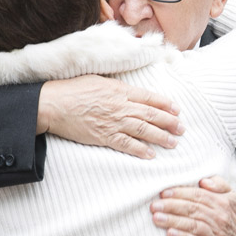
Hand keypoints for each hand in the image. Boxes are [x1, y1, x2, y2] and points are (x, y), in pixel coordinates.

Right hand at [37, 75, 182, 157]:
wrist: (54, 104)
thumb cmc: (73, 89)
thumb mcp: (98, 80)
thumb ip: (116, 87)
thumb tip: (129, 91)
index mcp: (120, 90)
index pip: (149, 97)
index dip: (166, 104)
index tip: (177, 110)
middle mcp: (121, 106)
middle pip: (152, 114)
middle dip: (170, 122)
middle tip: (182, 128)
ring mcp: (114, 122)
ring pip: (144, 130)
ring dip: (161, 137)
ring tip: (173, 142)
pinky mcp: (104, 136)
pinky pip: (127, 144)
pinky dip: (140, 150)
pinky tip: (151, 154)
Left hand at [150, 176, 235, 235]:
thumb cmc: (231, 220)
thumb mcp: (232, 198)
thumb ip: (219, 184)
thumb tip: (203, 180)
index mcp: (222, 202)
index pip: (198, 195)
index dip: (180, 193)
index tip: (163, 193)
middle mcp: (219, 216)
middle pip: (192, 208)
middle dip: (171, 206)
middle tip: (154, 205)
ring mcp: (215, 233)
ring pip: (192, 225)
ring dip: (172, 221)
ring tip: (156, 218)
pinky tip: (170, 234)